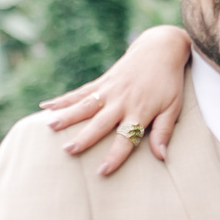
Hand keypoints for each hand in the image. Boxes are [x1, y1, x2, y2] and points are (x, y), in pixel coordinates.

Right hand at [41, 25, 191, 175]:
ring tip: (49, 126)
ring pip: (85, 106)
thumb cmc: (169, 83)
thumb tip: (162, 157)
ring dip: (67, 116)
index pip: (127, 138)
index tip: (103, 171)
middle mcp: (121, 101)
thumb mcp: (173, 108)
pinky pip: (80, 92)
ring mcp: (110, 90)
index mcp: (140, 111)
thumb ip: (163, 132)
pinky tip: (46, 107)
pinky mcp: (102, 82)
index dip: (115, 155)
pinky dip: (63, 100)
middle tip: (68, 150)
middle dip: (84, 137)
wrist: (161, 49)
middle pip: (100, 123)